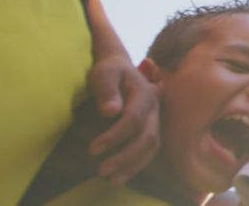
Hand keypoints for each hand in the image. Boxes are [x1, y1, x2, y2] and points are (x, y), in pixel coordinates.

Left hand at [87, 56, 159, 184]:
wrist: (119, 69)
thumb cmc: (108, 71)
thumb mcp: (104, 72)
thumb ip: (106, 89)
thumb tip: (110, 112)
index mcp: (145, 94)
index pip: (134, 119)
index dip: (114, 136)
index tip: (92, 149)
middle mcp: (155, 108)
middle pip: (147, 137)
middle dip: (125, 156)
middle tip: (100, 170)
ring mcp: (156, 120)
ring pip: (152, 147)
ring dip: (132, 165)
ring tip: (110, 179)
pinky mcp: (152, 129)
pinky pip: (150, 151)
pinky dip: (136, 166)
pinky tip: (119, 177)